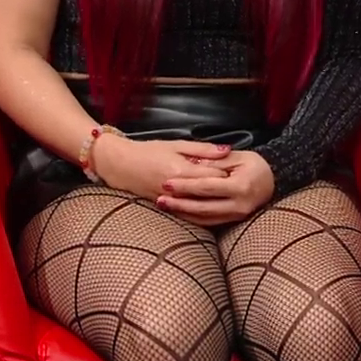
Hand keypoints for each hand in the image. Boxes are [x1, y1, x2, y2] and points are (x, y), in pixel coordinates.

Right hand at [89, 136, 232, 201]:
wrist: (121, 165)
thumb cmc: (149, 151)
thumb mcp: (176, 145)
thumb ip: (203, 149)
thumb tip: (227, 150)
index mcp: (181, 170)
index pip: (213, 177)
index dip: (228, 175)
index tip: (239, 172)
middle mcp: (176, 189)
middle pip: (209, 194)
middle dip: (224, 191)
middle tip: (238, 187)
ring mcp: (170, 201)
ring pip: (200, 208)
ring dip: (215, 205)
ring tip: (229, 199)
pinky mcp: (165, 208)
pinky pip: (188, 215)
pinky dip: (201, 214)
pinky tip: (212, 212)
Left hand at [156, 150, 275, 225]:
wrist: (272, 181)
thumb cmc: (253, 165)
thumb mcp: (237, 156)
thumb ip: (215, 160)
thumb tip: (192, 164)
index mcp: (240, 186)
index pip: (206, 187)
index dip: (185, 186)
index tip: (166, 183)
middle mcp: (239, 205)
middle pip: (202, 207)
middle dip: (179, 204)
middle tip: (159, 198)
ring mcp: (236, 216)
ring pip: (204, 218)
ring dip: (182, 213)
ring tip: (164, 205)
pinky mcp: (232, 221)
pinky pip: (209, 222)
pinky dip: (192, 218)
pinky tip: (178, 212)